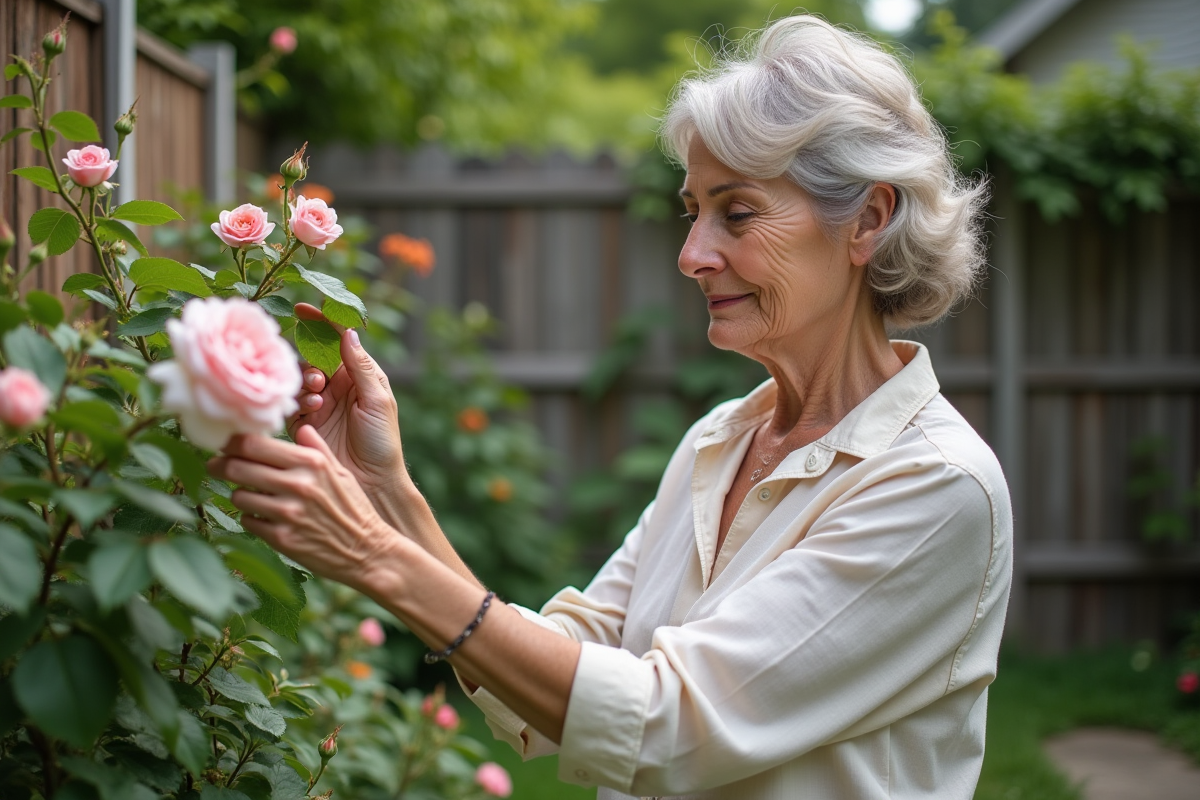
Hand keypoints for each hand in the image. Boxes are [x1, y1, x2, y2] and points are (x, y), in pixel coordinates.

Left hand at [208, 428, 401, 588]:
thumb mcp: (341, 473)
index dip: (231, 441)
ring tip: (251, 495)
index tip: (224, 442)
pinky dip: (252, 517)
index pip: (255, 443)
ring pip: (238, 495)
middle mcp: (297, 485)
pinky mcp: (281, 539)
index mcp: (310, 463)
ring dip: (239, 493)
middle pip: (238, 466)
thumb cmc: (354, 509)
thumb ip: (317, 449)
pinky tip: (265, 517)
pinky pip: (248, 520)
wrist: (367, 551)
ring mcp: (287, 513)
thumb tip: (302, 427)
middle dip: (221, 464)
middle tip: (216, 465)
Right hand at [290, 303, 405, 500]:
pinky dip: (298, 400)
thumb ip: (361, 367)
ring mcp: (319, 404)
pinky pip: (290, 403)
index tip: (303, 309)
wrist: (373, 483)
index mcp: (358, 375)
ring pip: (298, 379)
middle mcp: (337, 386)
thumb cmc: (383, 442)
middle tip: (318, 377)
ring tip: (317, 396)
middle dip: (310, 359)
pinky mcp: (304, 424)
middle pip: (312, 357)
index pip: (338, 340)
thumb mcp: (378, 401)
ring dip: (305, 381)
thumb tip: (348, 332)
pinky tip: (312, 409)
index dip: (322, 322)